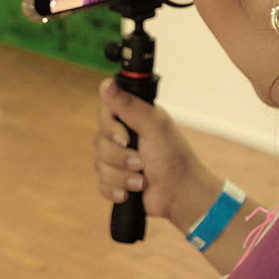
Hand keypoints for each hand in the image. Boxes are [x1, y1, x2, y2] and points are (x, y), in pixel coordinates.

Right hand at [95, 77, 216, 226]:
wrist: (179, 195)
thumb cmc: (174, 159)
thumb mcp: (153, 126)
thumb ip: (129, 104)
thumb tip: (106, 84)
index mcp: (133, 119)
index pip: (104, 114)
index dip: (111, 129)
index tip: (126, 139)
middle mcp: (124, 136)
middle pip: (99, 142)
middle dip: (120, 157)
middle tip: (141, 161)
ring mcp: (119, 159)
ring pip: (99, 165)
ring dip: (122, 176)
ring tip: (142, 179)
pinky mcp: (117, 180)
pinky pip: (101, 184)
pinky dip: (116, 189)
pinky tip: (130, 192)